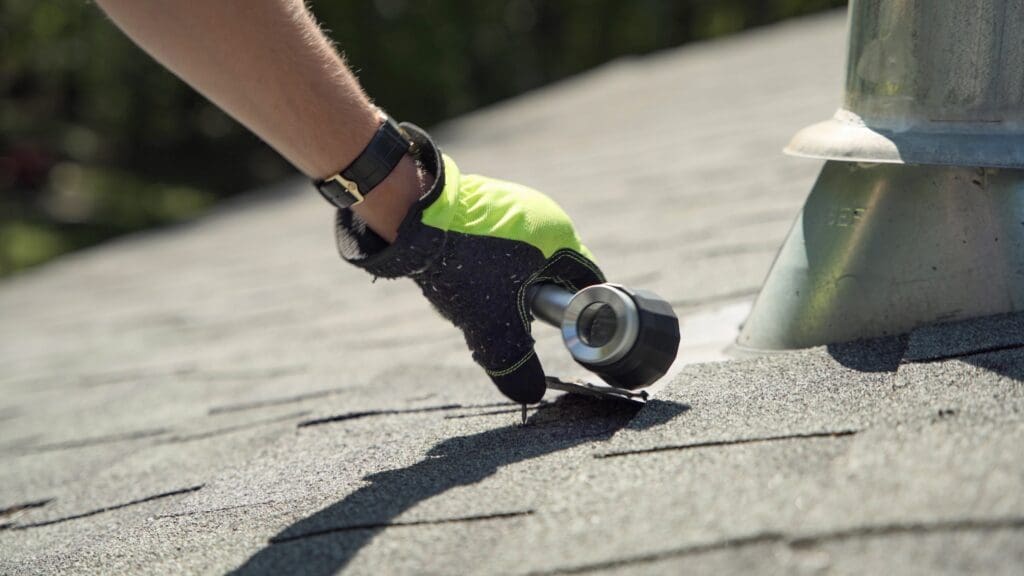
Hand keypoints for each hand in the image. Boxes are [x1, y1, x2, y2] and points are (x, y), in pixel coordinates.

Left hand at [334, 123, 603, 402]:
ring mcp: (509, 201)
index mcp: (559, 235)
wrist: (410, 215)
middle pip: (553, 271)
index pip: (587, 280)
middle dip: (537, 302)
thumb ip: (515, 362)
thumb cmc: (462, 266)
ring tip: (483, 304)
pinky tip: (464, 280)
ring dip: (510, 284)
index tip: (566, 335)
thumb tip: (530, 394)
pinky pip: (496, 241)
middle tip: (516, 325)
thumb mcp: (492, 325)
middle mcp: (540, 212)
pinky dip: (487, 265)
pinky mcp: (481, 201)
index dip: (580, 312)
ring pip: (522, 258)